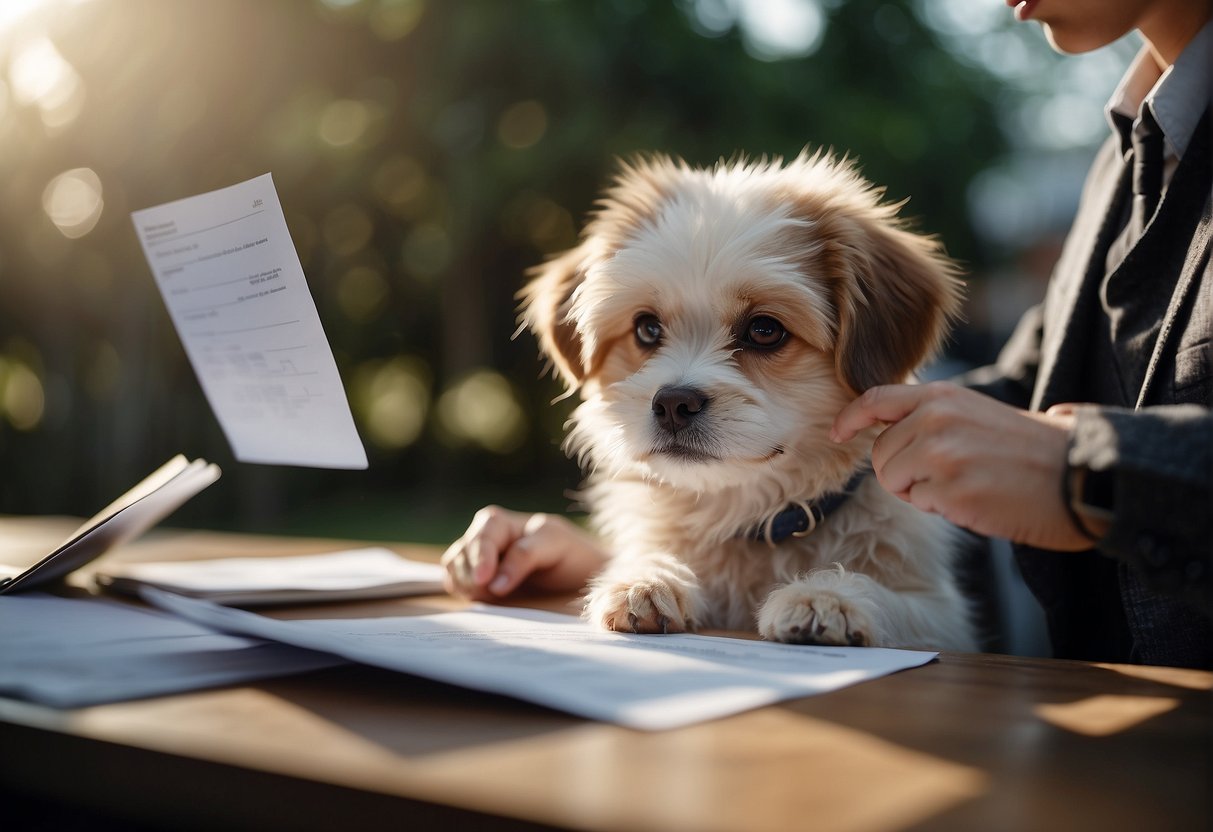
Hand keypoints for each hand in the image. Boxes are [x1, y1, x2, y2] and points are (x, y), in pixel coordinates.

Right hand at [441, 506, 609, 600]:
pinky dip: (461, 590)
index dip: (481, 558)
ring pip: (453, 567)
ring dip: (464, 584)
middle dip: (472, 575)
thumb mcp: (555, 546)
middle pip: (462, 552)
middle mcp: (484, 537)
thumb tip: (492, 583)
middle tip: (491, 595)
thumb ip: (525, 556)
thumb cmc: (570, 554)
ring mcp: (476, 558)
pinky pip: (453, 582)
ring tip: (489, 597)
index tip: (485, 581)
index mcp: (502, 522)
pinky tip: (482, 598)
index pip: (483, 537)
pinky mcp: (474, 579)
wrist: (579, 575)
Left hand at [831, 382, 1098, 550]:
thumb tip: (886, 429)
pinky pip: (918, 501)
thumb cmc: (1029, 451)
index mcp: (942, 397)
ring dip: (917, 490)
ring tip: (963, 484)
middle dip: (901, 471)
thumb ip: (931, 416)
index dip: (850, 418)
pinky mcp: (950, 488)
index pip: (876, 399)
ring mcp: (940, 453)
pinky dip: (939, 506)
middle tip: (948, 474)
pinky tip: (974, 497)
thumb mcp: (975, 414)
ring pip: (892, 479)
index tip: (837, 433)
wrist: (1078, 475)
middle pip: (880, 453)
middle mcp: (935, 418)